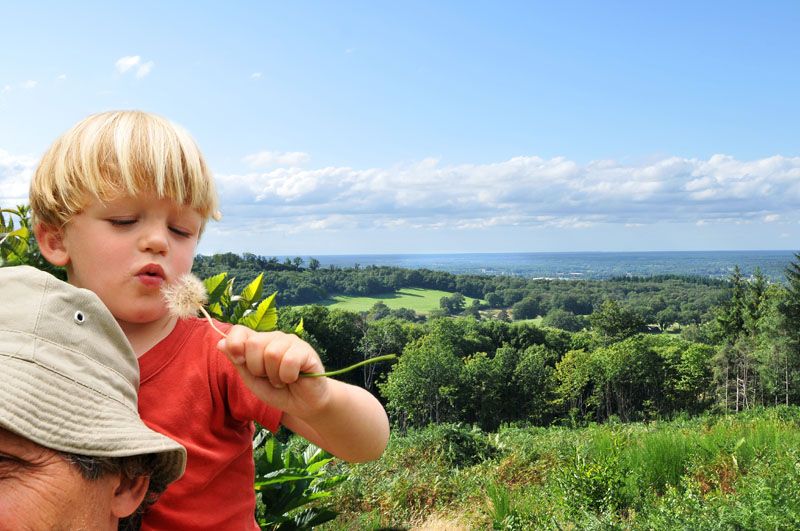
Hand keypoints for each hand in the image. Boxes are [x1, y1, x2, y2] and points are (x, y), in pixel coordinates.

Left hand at [216, 325, 330, 416]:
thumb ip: (238, 363)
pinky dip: (288, 376)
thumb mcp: (252, 380)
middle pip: (253, 343)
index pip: (239, 331)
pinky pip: (289, 360)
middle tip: (268, 377)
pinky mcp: (306, 350)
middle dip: (257, 368)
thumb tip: (220, 343)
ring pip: (271, 353)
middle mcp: (274, 338)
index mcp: (258, 343)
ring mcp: (291, 342)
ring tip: (282, 380)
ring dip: (274, 375)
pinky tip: (294, 378)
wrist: (303, 405)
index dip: (235, 345)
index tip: (240, 362)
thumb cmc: (278, 392)